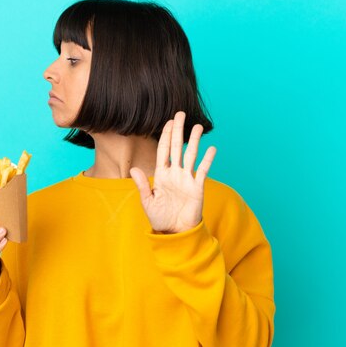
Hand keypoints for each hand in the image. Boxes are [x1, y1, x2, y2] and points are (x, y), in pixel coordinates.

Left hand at [130, 111, 216, 233]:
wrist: (174, 232)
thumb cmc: (160, 218)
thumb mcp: (148, 201)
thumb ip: (142, 185)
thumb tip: (134, 169)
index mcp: (162, 175)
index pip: (163, 151)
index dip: (165, 136)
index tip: (168, 122)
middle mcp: (175, 173)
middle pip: (177, 148)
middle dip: (178, 131)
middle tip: (180, 114)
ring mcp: (187, 179)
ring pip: (191, 155)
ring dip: (194, 140)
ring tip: (197, 126)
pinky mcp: (197, 188)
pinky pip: (202, 171)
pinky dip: (207, 160)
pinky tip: (212, 148)